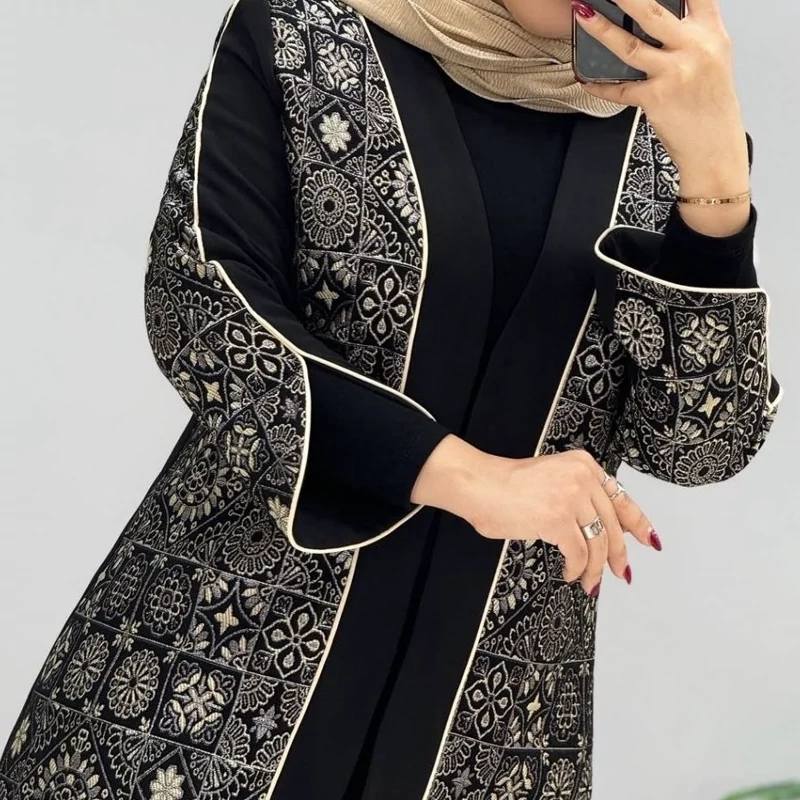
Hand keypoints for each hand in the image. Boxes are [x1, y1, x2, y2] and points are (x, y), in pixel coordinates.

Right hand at [411, 435, 660, 594]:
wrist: (478, 484)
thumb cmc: (505, 485)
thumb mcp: (551, 478)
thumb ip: (577, 495)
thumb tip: (597, 530)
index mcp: (583, 465)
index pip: (621, 497)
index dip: (637, 523)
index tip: (648, 540)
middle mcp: (582, 477)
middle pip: (612, 525)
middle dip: (617, 555)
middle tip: (620, 573)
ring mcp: (572, 497)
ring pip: (598, 543)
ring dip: (595, 569)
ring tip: (589, 583)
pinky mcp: (558, 519)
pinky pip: (578, 553)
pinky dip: (577, 568)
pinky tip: (569, 574)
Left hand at [573, 0, 751, 236]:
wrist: (714, 148)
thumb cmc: (713, 106)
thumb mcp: (715, 60)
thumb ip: (694, 35)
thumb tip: (665, 20)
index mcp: (712, 34)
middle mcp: (694, 48)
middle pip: (654, 12)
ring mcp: (674, 73)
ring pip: (630, 46)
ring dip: (602, 31)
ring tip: (582, 15)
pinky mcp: (655, 99)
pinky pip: (619, 88)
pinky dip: (599, 85)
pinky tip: (585, 79)